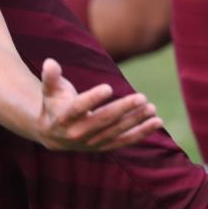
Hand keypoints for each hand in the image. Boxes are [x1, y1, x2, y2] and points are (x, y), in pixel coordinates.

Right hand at [36, 58, 162, 151]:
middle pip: (104, 120)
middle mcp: (78, 132)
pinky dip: (142, 133)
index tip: (108, 88)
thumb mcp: (49, 90)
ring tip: (151, 108)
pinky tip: (157, 122)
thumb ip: (50, 76)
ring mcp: (93, 142)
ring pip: (117, 131)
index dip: (93, 98)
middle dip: (123, 109)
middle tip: (141, 97)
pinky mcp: (105, 146)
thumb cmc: (54, 104)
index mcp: (64, 117)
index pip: (79, 107)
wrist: (52, 135)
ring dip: (136, 120)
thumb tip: (50, 62)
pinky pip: (125, 141)